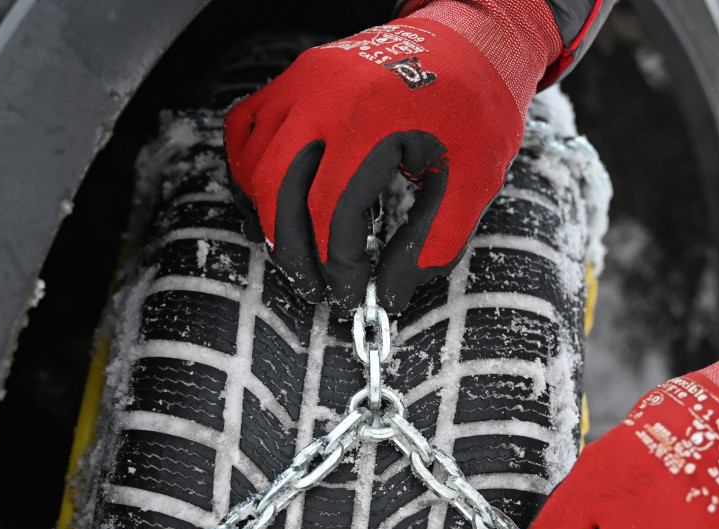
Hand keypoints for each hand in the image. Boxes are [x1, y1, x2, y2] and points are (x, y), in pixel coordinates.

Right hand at [224, 2, 560, 311]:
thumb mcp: (471, 184)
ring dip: (270, 219)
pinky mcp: (292, 79)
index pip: (335, 213)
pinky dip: (249, 172)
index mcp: (373, 123)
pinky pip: (244, 131)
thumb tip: (389, 294)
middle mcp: (325, 97)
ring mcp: (301, 83)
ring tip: (300, 253)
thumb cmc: (474, 111)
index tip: (350, 295)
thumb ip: (431, 245)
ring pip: (255, 167)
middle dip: (295, 254)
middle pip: (280, 193)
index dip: (338, 266)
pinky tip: (274, 202)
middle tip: (317, 288)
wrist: (470, 43)